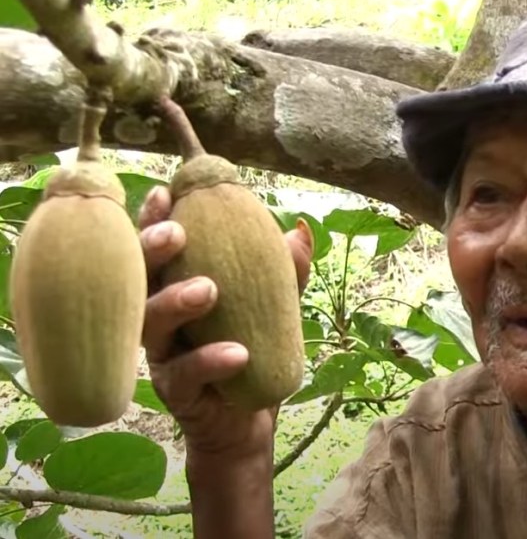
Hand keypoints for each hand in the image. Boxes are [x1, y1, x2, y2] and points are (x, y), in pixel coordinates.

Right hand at [138, 185, 313, 459]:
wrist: (248, 422)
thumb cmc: (250, 353)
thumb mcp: (274, 308)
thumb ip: (283, 271)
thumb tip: (299, 227)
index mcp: (175, 289)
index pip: (157, 250)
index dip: (152, 219)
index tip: (165, 191)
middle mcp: (159, 319)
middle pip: (139, 279)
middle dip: (153, 251)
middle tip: (178, 232)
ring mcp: (162, 356)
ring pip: (151, 325)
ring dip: (176, 302)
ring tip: (209, 289)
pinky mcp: (174, 392)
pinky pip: (185, 375)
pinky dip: (210, 361)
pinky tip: (239, 353)